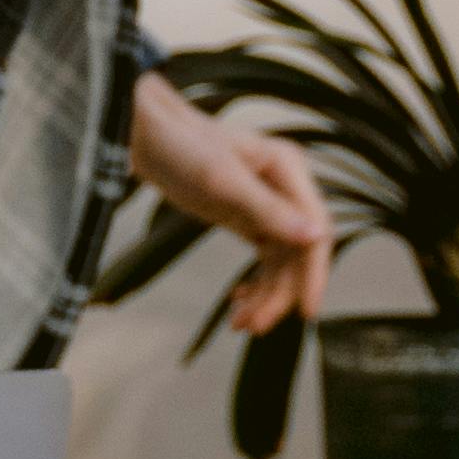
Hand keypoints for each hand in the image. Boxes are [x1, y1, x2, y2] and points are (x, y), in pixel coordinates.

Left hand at [130, 71, 330, 329]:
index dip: (314, 273)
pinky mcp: (246, 216)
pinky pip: (264, 258)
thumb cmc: (180, 145)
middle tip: (254, 325)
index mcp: (288, 170)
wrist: (142, 133)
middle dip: (280, 291)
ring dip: (266, 294)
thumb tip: (314, 237)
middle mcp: (285, 188)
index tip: (306, 311)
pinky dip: (256, 282)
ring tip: (240, 323)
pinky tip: (239, 302)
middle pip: (298, 252)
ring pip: (281, 261)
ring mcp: (267, 204)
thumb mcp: (221, 179)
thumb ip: (267, 209)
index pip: (316, 230)